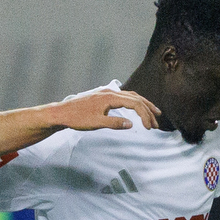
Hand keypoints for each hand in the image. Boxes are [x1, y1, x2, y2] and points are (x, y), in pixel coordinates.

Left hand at [45, 89, 159, 132]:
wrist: (62, 113)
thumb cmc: (77, 118)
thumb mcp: (96, 123)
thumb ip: (114, 123)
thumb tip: (131, 124)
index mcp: (110, 97)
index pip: (134, 103)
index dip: (144, 115)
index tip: (150, 127)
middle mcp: (110, 92)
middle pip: (135, 98)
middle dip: (148, 110)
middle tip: (156, 123)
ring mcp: (107, 93)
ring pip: (131, 96)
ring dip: (143, 105)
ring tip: (153, 114)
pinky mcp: (104, 96)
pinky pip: (124, 97)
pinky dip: (134, 103)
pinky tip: (136, 108)